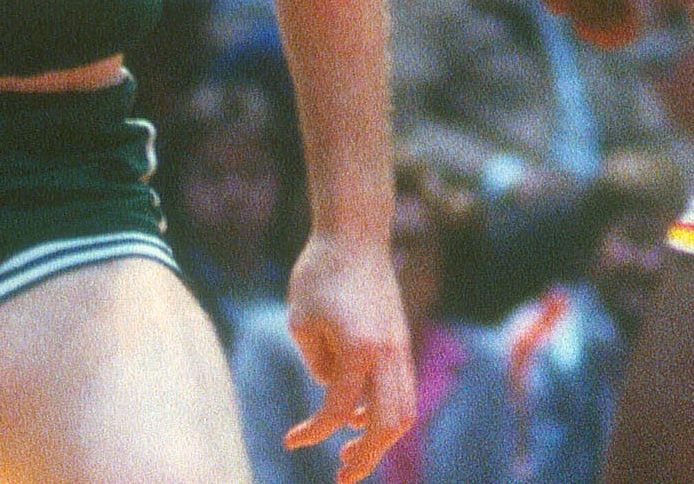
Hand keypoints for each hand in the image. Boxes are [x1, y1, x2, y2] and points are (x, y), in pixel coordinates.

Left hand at [281, 232, 415, 483]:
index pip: (337, 409)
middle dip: (366, 458)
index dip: (313, 431)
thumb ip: (317, 363)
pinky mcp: (401, 341)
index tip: (290, 441)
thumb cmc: (319, 271)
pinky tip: (358, 416)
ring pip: (403, 411)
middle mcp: (387, 354)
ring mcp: (400, 348)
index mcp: (359, 350)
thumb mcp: (302, 319)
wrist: (355, 234)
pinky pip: (401, 390)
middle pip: (388, 425)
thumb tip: (333, 391)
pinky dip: (385, 412)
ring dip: (380, 438)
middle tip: (341, 477)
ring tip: (350, 453)